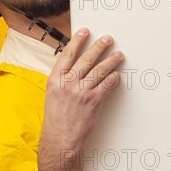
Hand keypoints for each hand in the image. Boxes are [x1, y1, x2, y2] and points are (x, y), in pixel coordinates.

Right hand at [38, 27, 124, 170]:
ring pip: (100, 70)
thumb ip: (62, 79)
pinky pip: (107, 85)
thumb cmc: (56, 118)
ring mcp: (81, 91)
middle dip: (99, 47)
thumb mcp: (52, 94)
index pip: (68, 54)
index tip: (85, 32)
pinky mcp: (93, 101)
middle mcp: (68, 83)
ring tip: (118, 55)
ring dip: (111, 61)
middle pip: (86, 59)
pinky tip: (117, 74)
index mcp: (55, 79)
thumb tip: (73, 66)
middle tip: (108, 40)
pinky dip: (113, 78)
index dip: (77, 41)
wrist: (60, 138)